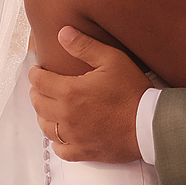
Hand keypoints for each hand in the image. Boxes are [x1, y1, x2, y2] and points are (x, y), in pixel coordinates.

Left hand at [29, 29, 148, 161]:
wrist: (150, 125)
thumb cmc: (133, 91)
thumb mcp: (112, 60)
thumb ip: (85, 46)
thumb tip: (62, 33)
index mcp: (70, 92)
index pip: (39, 81)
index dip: (35, 73)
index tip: (38, 70)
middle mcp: (66, 116)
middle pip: (38, 104)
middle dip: (37, 92)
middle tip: (42, 86)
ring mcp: (73, 136)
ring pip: (45, 127)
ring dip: (44, 115)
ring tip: (49, 108)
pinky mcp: (83, 151)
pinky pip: (60, 149)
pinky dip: (57, 141)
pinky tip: (62, 133)